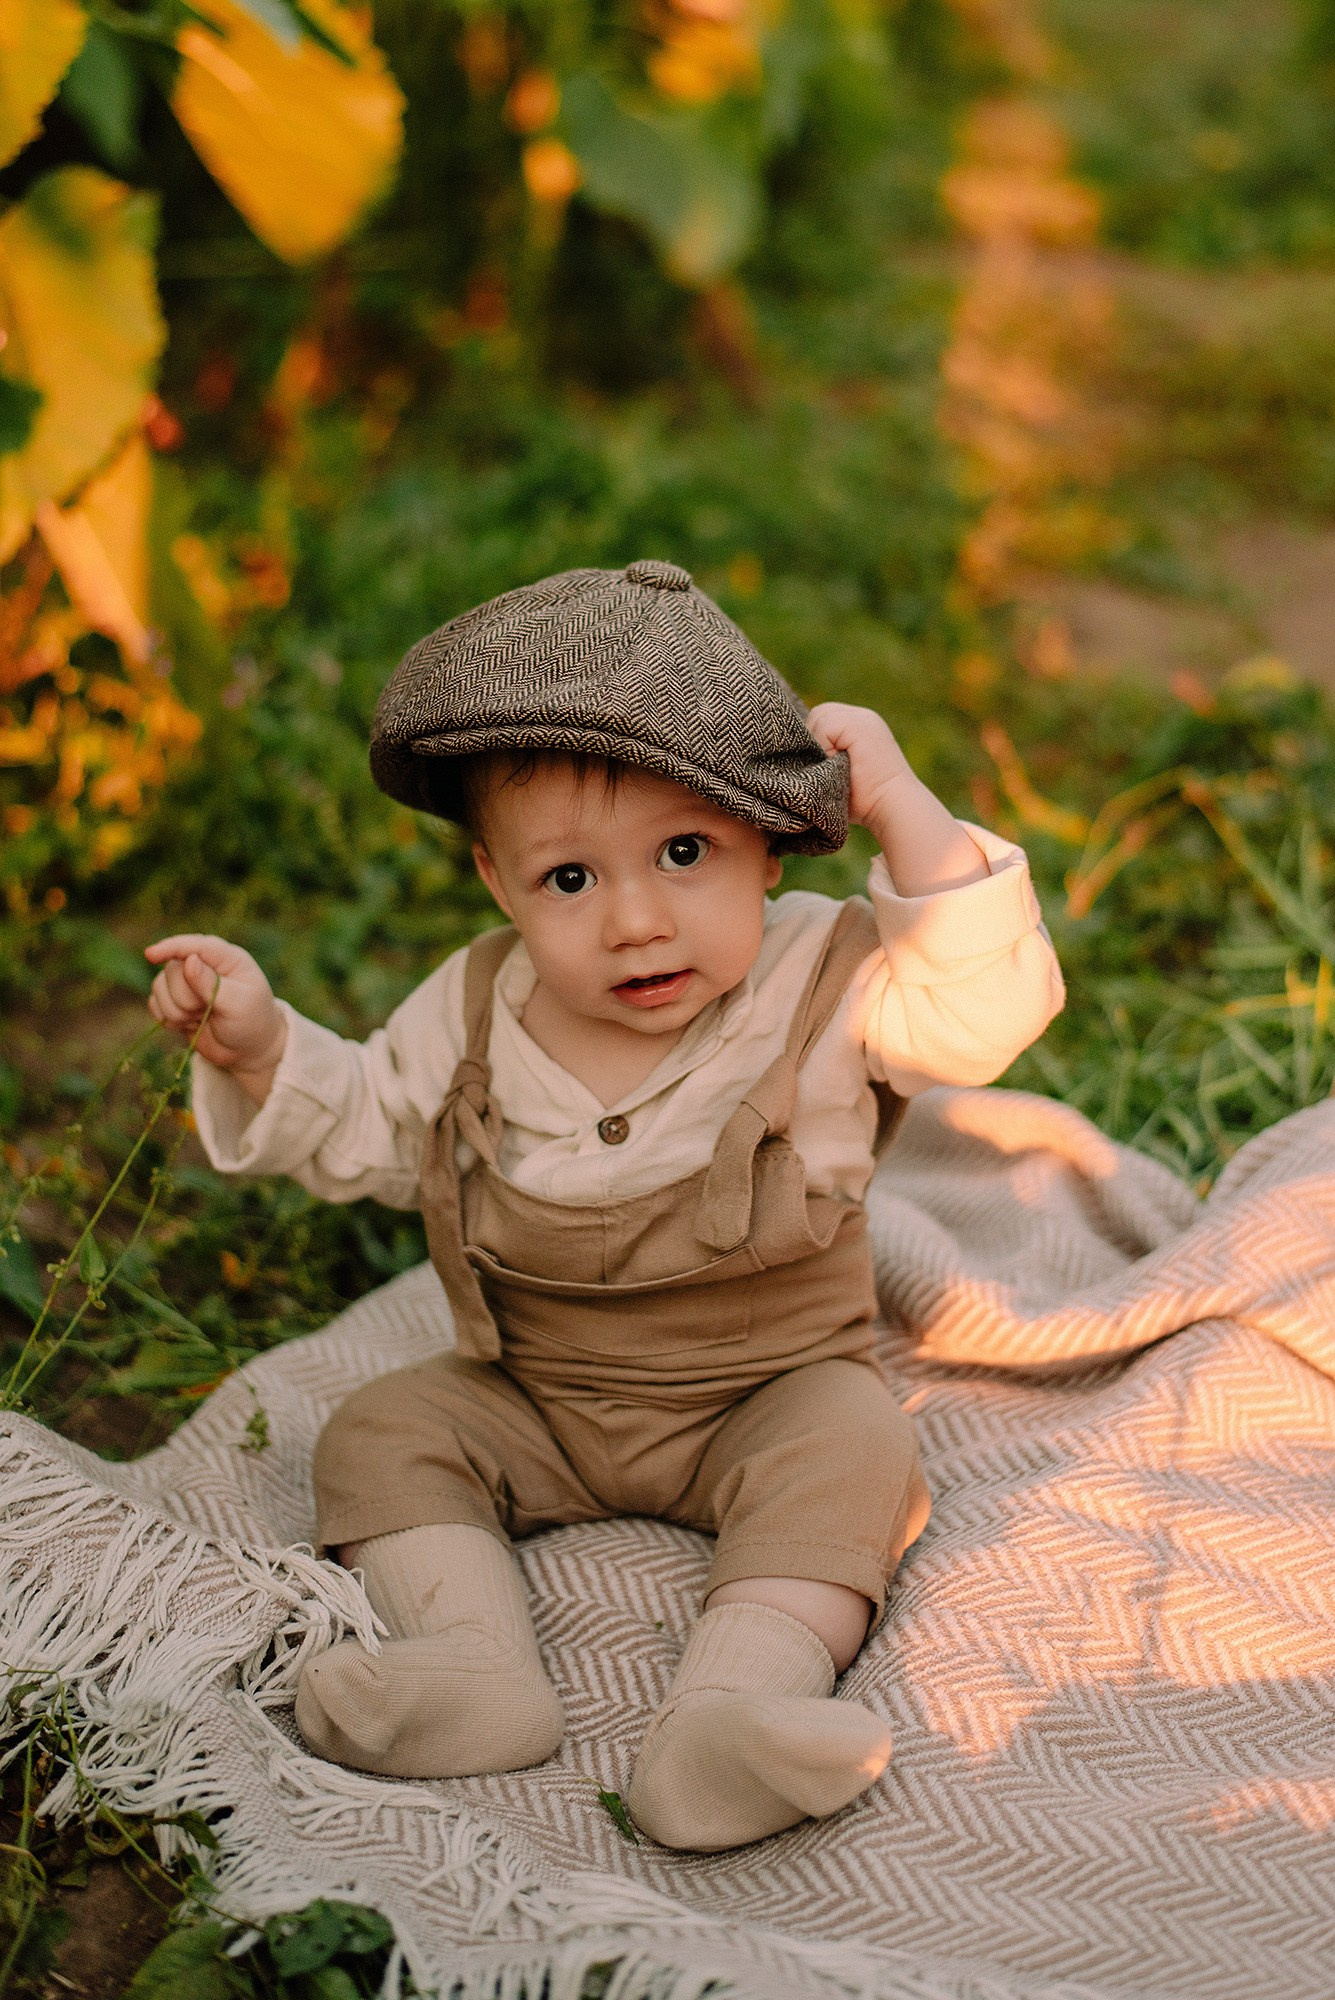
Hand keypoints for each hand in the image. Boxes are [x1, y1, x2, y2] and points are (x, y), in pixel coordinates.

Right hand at [144, 934, 286, 1103]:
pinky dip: (167, 1018)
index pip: (196, 945)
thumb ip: (213, 984)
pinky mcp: (174, 1001)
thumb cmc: (251, 1022)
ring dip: (176, 1011)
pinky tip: (188, 1024)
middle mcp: (204, 965)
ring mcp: (186, 983)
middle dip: (185, 998)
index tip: (151, 955)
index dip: (172, 947)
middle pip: (173, 970)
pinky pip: (154, 1004)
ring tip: (201, 1018)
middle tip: (207, 1012)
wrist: (248, 1049)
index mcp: (227, 958)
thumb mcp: (239, 1004)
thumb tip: (189, 961)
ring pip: (159, 987)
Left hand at [806, 702, 910, 828]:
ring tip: (834, 767)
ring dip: (819, 745)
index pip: (823, 718)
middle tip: (825, 766)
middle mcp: (862, 716)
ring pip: (818, 718)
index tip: (822, 763)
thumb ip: (825, 755)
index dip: (815, 739)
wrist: (893, 807)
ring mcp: (862, 717)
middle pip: (818, 714)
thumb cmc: (866, 802)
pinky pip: (823, 726)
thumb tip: (796, 753)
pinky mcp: (858, 724)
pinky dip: (824, 747)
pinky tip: (837, 763)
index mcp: (859, 726)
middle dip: (813, 739)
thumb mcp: (841, 772)